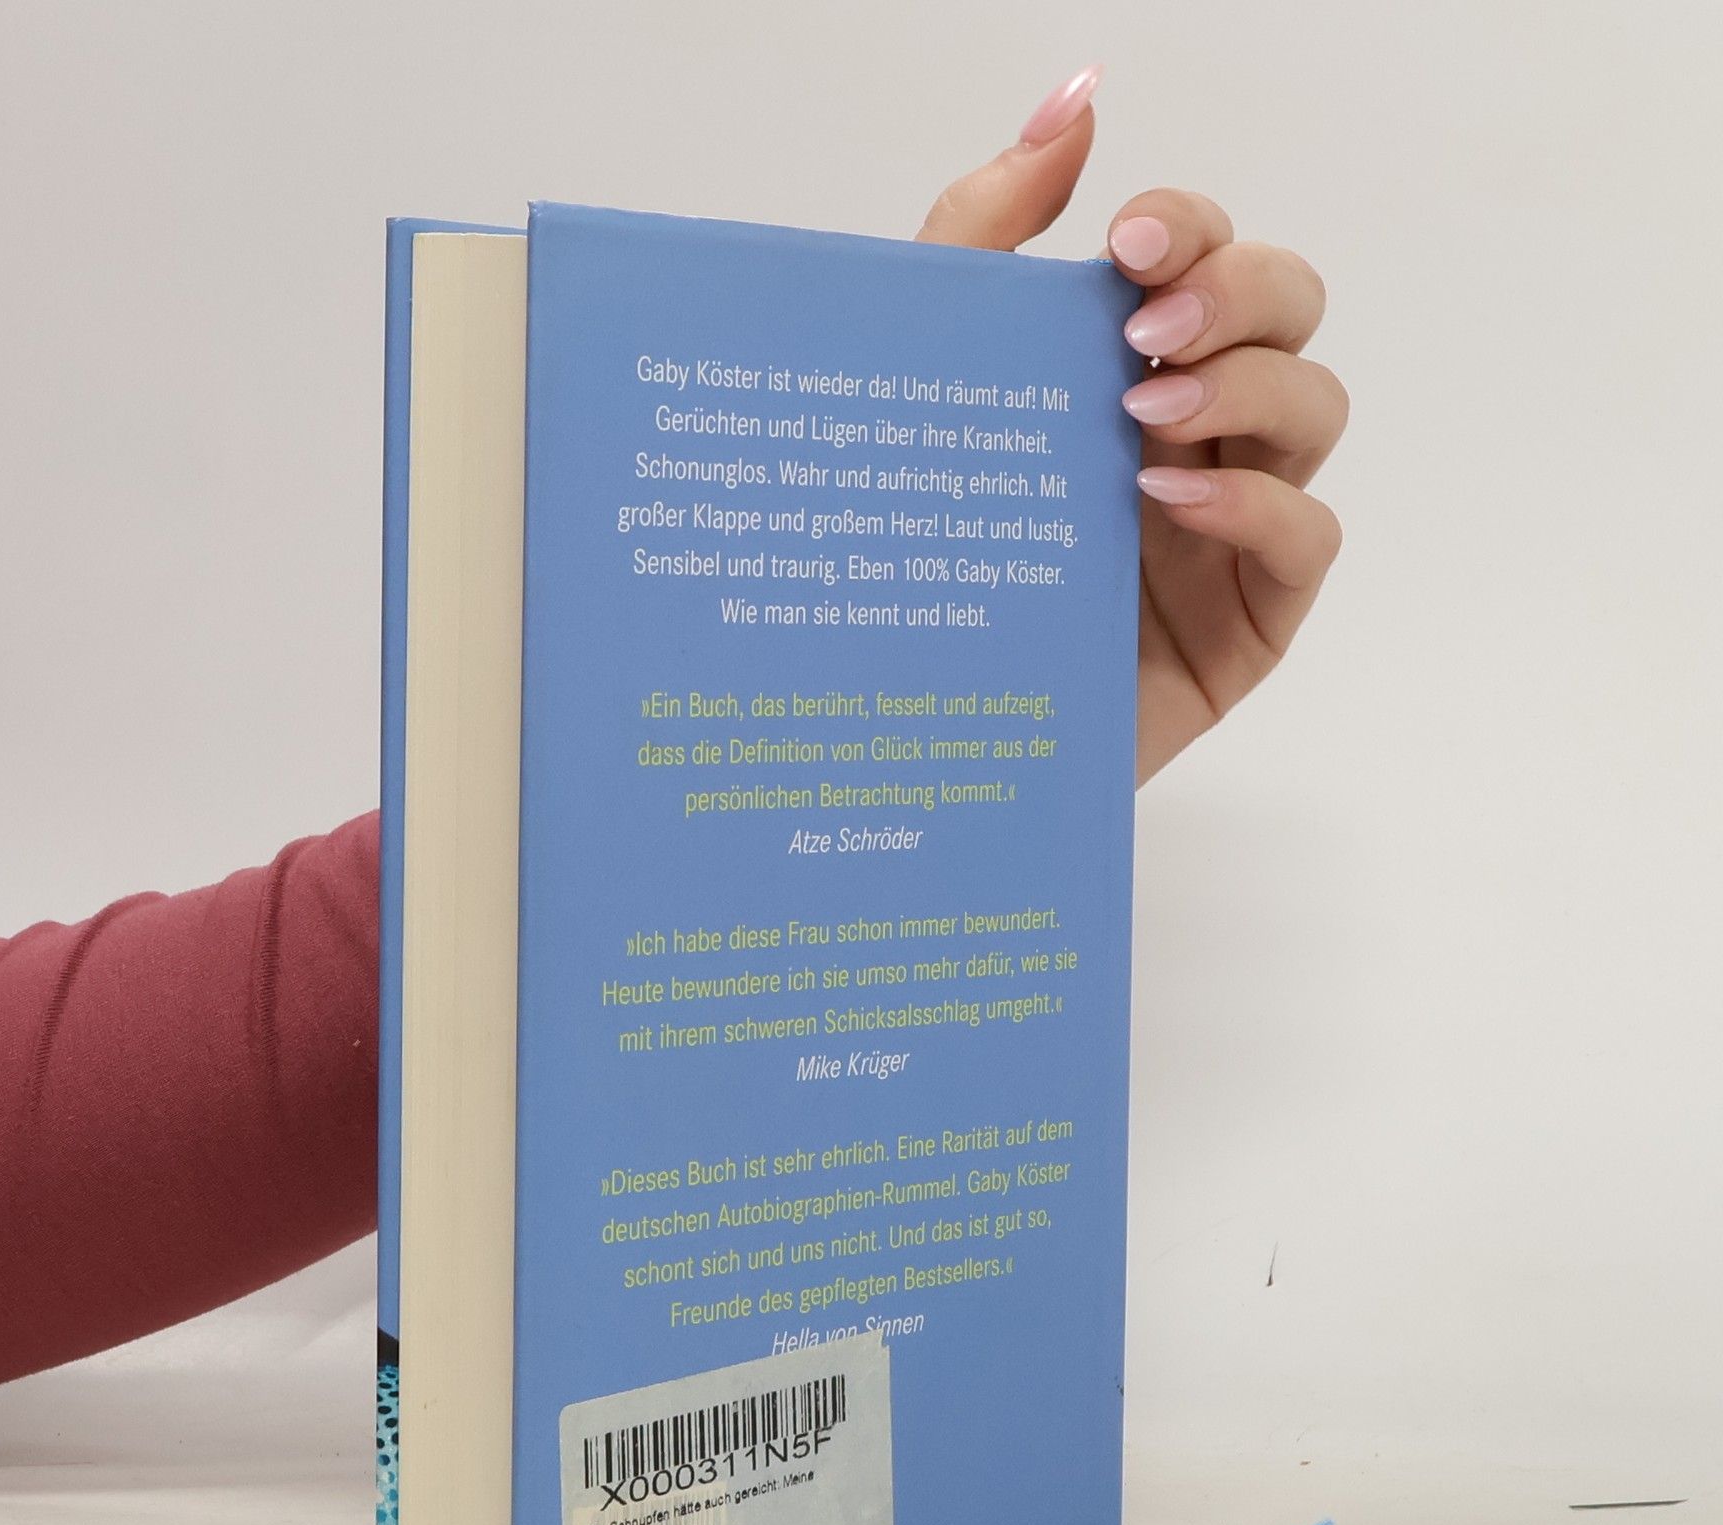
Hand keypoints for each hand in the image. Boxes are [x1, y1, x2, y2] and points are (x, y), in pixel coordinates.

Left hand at [917, 65, 1345, 782]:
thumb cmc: (915, 561)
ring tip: (1144, 420)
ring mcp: (1228, 526)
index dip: (1192, 230)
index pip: (1206, 258)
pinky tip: (1169, 505)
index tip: (1122, 246)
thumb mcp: (926, 384)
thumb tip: (1075, 100)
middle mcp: (1189, 434)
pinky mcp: (1246, 620)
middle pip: (1289, 312)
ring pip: (1315, 411)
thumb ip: (986, 234)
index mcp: (1121, 369)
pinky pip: (1309, 539)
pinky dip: (1257, 508)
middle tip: (1145, 334)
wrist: (900, 734)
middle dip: (1239, 295)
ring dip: (1251, 391)